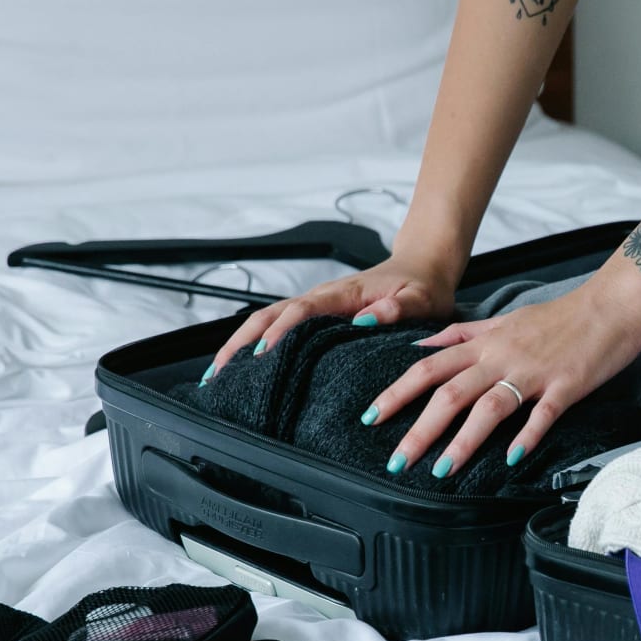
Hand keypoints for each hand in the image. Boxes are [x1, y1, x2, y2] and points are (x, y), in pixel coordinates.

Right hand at [208, 250, 459, 374]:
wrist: (423, 265)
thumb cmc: (423, 285)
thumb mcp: (422, 300)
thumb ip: (398, 309)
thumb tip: (365, 321)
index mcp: (343, 294)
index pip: (301, 311)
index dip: (280, 332)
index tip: (262, 355)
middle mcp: (322, 297)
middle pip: (269, 315)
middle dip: (240, 342)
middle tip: (218, 373)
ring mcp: (316, 305)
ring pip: (267, 320)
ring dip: (240, 343)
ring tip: (217, 374)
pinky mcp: (317, 314)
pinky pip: (279, 326)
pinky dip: (255, 343)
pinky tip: (244, 366)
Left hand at [363, 274, 640, 475]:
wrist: (611, 304)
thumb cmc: (560, 316)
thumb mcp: (504, 320)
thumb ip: (463, 333)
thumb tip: (424, 345)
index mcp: (485, 342)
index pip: (428, 367)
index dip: (397, 393)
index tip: (370, 417)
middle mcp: (502, 356)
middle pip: (449, 393)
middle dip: (419, 430)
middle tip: (396, 463)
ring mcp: (534, 372)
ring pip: (489, 407)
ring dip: (463, 441)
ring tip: (442, 470)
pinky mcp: (566, 386)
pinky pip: (543, 414)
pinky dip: (526, 436)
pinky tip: (510, 459)